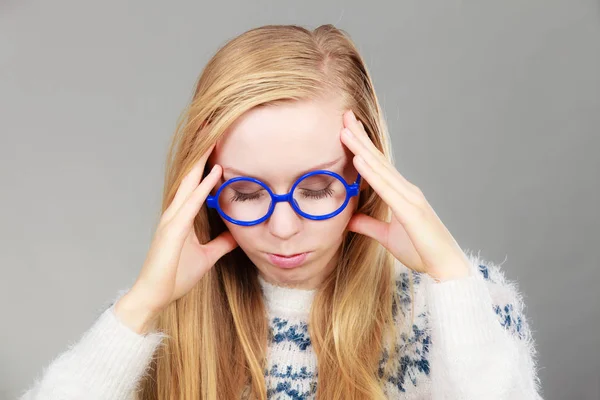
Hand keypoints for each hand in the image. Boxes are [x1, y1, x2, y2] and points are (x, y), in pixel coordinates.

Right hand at [115, 143, 237, 332]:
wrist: (155, 295)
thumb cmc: (175, 276)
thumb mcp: (206, 256)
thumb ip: (220, 243)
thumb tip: (236, 234)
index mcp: (181, 216)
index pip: (194, 183)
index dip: (205, 163)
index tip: (216, 142)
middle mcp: (175, 212)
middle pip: (190, 175)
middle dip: (201, 152)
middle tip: (211, 126)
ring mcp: (172, 219)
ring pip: (189, 183)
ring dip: (202, 161)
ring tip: (213, 138)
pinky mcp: (173, 231)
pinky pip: (191, 205)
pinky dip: (202, 188)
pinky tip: (214, 174)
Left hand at [340, 110, 469, 281]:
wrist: (446, 269)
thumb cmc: (422, 252)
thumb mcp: (387, 237)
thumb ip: (369, 225)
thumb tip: (349, 219)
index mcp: (401, 194)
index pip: (377, 166)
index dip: (362, 146)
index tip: (347, 129)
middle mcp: (406, 190)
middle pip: (378, 160)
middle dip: (360, 137)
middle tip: (344, 115)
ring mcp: (410, 199)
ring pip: (381, 169)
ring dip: (362, 149)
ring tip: (346, 131)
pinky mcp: (411, 212)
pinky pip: (387, 190)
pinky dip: (372, 174)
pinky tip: (359, 161)